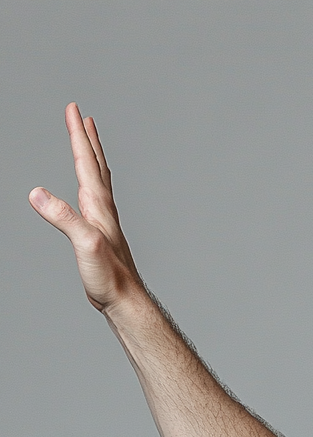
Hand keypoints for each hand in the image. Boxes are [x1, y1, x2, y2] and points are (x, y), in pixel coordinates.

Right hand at [29, 104, 142, 313]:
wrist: (126, 301)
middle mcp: (104, 209)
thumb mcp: (84, 244)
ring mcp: (104, 221)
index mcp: (98, 205)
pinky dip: (92, 185)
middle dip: (86, 138)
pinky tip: (89, 191)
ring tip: (89, 143)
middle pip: (95, 165)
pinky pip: (96, 199)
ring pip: (98, 180)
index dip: (77, 134)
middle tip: (81, 115)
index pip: (85, 161)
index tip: (73, 109)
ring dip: (92, 158)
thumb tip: (37, 194)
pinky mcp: (102, 235)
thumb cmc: (109, 277)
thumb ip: (63, 218)